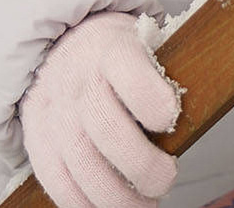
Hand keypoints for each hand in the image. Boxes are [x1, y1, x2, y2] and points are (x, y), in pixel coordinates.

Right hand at [19, 12, 180, 207]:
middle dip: (145, 166)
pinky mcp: (39, 142)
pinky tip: (112, 205)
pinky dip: (88, 205)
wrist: (55, 49)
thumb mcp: (137, 43)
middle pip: (108, 129)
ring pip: (85, 166)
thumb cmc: (110, 55)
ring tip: (146, 202)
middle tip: (166, 176)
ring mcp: (55, 114)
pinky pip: (60, 185)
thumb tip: (194, 111)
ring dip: (121, 198)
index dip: (153, 99)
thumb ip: (159, 72)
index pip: (128, 68)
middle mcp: (79, 82)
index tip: (170, 118)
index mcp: (109, 49)